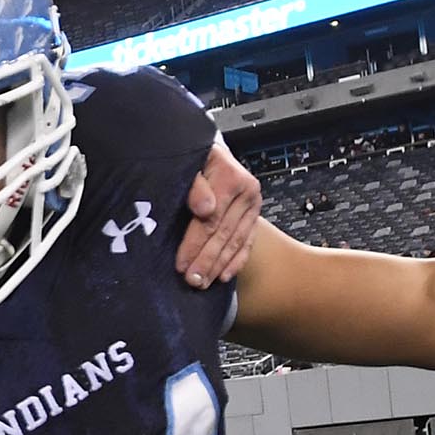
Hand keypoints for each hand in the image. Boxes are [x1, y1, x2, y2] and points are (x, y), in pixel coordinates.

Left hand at [177, 140, 265, 289]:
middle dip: (207, 261)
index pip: (211, 220)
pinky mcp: (253, 215)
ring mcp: (252, 205)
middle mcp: (247, 192)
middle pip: (224, 234)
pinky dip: (236, 261)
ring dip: (219, 265)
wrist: (210, 150)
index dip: (195, 244)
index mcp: (231, 178)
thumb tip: (204, 208)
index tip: (181, 264)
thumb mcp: (189, 163)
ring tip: (204, 283)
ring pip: (236, 241)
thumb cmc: (195, 158)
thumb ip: (195, 185)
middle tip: (192, 281)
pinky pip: (247, 241)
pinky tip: (225, 276)